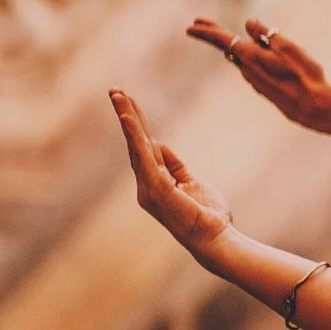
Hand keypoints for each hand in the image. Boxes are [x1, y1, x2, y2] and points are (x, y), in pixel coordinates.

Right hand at [110, 90, 232, 254]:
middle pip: (135, 143)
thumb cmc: (207, 217)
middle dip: (127, 115)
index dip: (137, 125)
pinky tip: (129, 118)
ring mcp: (149, 186)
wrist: (215, 239)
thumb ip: (176, 167)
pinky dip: (135, 136)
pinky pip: (143, 156)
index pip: (143, 148)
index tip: (129, 101)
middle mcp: (146, 184)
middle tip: (115, 90)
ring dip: (128, 118)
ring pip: (136, 145)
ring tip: (118, 95)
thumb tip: (161, 145)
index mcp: (154, 183)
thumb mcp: (192, 184)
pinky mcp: (156, 187)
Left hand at [187, 17, 330, 133]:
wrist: (310, 107)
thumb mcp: (287, 47)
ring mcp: (253, 79)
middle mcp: (247, 68)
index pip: (222, 39)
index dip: (206, 31)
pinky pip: (251, 66)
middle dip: (212, 35)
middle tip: (198, 24)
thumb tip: (249, 23)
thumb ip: (267, 34)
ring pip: (240, 57)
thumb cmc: (302, 75)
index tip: (192, 25)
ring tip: (224, 35)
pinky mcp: (262, 87)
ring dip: (232, 45)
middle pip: (226, 47)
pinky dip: (247, 56)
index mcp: (250, 56)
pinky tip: (254, 54)